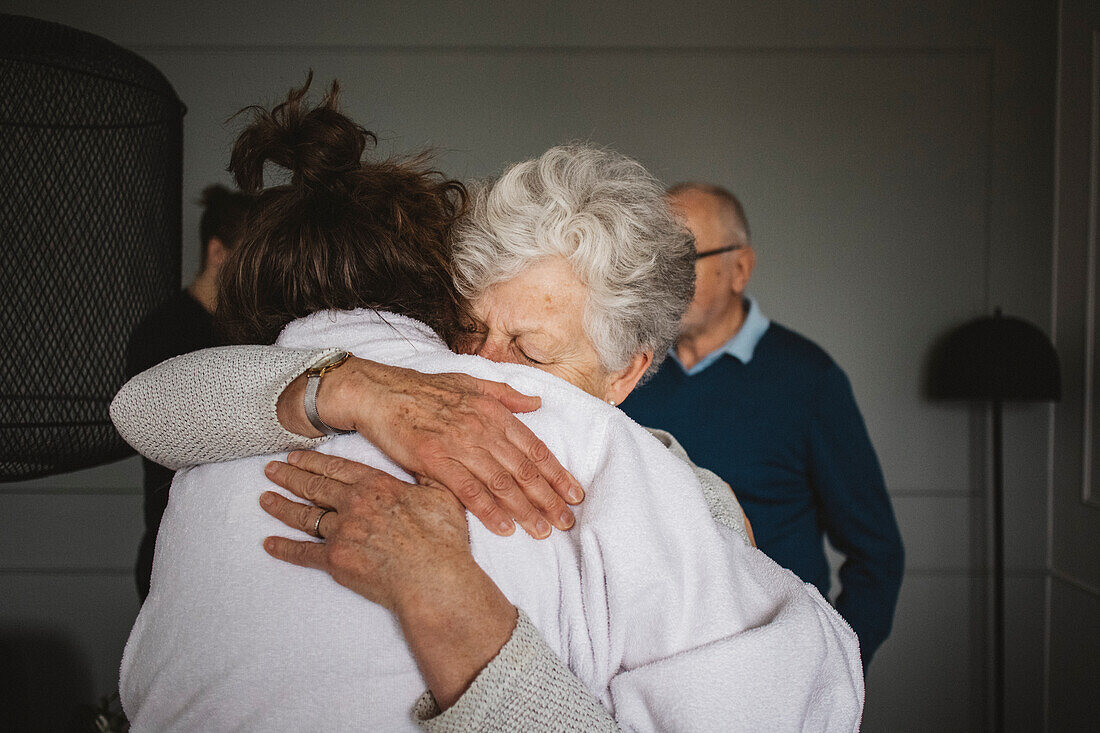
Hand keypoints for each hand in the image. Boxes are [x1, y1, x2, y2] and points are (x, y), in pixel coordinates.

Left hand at [261, 450, 516, 706]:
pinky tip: (269, 543)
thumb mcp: (442, 494)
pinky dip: (284, 548)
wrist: (432, 579)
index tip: (296, 456)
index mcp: (376, 485)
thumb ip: (428, 473)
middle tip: (271, 470)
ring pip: (304, 516)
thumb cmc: (441, 540)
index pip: (336, 468)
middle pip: (313, 486)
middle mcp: (353, 504)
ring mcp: (341, 532)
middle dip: (289, 476)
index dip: (313, 461)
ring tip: (265, 499)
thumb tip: (428, 456)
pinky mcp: (334, 561)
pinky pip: (303, 552)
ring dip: (281, 506)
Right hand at [279, 357, 582, 538]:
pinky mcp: (434, 459)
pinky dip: (488, 510)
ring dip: (525, 509)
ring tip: (543, 531)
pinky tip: (504, 528)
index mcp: (493, 411)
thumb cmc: (423, 390)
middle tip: (567, 522)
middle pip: (523, 469)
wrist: (378, 392)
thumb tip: (536, 403)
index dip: (557, 473)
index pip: (534, 447)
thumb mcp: (469, 383)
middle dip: (549, 498)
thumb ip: (505, 396)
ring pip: (501, 482)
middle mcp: (481, 427)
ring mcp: (458, 443)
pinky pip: (468, 489)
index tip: (574, 494)